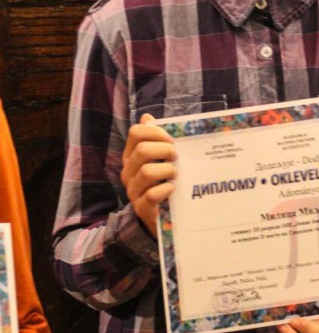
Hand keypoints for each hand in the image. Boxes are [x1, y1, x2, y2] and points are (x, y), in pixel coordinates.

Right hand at [121, 113, 176, 235]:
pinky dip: (165, 189)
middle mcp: (128, 171)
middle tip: (176, 156)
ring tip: (175, 173)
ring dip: (167, 170)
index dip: (155, 131)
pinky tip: (173, 188)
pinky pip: (151, 195)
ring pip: (146, 172)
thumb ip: (154, 138)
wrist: (160, 214)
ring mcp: (133, 190)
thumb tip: (147, 117)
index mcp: (131, 155)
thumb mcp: (159, 158)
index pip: (136, 133)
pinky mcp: (141, 207)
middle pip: (142, 150)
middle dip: (164, 150)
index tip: (171, 139)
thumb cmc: (162, 180)